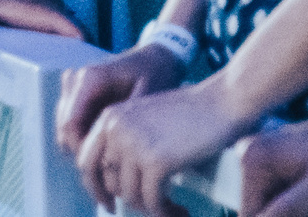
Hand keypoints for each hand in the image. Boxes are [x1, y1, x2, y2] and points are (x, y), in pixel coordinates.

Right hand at [57, 41, 188, 154]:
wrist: (155, 58)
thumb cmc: (155, 73)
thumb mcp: (149, 95)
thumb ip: (128, 122)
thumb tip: (111, 151)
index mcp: (90, 79)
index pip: (70, 124)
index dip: (84, 150)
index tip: (106, 165)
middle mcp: (76, 79)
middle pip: (64, 127)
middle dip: (83, 150)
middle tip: (110, 166)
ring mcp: (74, 84)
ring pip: (65, 126)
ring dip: (83, 144)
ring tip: (111, 155)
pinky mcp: (77, 91)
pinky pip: (72, 120)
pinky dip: (85, 135)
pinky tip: (107, 142)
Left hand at [73, 73, 244, 216]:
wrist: (221, 102)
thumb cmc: (191, 113)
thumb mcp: (145, 120)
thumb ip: (125, 142)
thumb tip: (114, 183)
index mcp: (110, 118)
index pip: (86, 161)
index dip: (95, 187)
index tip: (108, 202)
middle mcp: (116, 129)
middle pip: (108, 182)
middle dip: (127, 200)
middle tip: (149, 209)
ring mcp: (134, 145)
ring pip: (130, 195)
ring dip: (150, 208)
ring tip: (170, 210)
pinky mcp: (156, 162)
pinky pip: (152, 201)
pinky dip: (164, 211)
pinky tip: (178, 211)